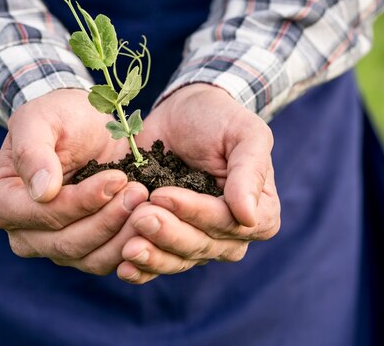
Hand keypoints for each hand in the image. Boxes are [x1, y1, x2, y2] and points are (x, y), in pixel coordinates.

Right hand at [0, 89, 147, 274]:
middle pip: (67, 243)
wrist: (84, 124)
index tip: (116, 178)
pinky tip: (151, 219)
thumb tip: (41, 191)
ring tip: (147, 201)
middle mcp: (23, 234)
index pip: (43, 214)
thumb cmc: (57, 117)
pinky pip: (109, 260)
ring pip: (91, 258)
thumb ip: (32, 151)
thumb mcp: (39, 119)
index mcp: (2, 203)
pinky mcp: (85, 252)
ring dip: (124, 234)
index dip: (81, 201)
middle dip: (108, 219)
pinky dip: (132, 244)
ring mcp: (54, 247)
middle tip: (140, 191)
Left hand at [117, 84, 280, 282]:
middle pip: (200, 245)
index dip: (194, 212)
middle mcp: (231, 236)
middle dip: (168, 233)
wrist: (182, 114)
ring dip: (152, 256)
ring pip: (178, 260)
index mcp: (259, 214)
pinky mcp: (169, 242)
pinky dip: (142, 270)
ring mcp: (199, 242)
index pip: (227, 222)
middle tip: (139, 216)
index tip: (162, 194)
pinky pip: (158, 265)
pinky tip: (124, 267)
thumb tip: (248, 216)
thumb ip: (249, 171)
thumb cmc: (219, 120)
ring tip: (128, 247)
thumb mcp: (244, 133)